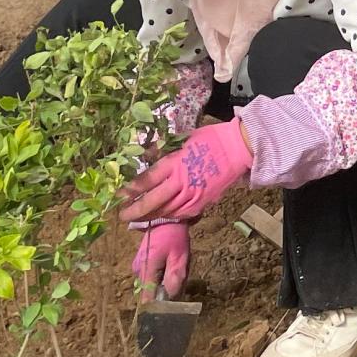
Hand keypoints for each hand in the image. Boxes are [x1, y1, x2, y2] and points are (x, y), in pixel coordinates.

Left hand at [122, 120, 251, 223]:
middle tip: (122, 215)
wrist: (238, 149)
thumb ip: (162, 149)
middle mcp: (181, 182)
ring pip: (165, 211)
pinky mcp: (202, 202)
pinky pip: (181, 214)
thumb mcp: (183, 138)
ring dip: (149, 216)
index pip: (146, 180)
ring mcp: (192, 195)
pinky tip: (161, 216)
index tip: (118, 195)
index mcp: (174, 163)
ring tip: (137, 219)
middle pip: (152, 201)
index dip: (130, 190)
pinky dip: (168, 216)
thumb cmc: (210, 139)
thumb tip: (144, 154)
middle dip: (135, 211)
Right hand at [130, 220, 191, 299]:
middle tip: (179, 274)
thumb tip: (170, 298)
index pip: (147, 298)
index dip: (158, 305)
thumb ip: (174, 278)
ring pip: (153, 283)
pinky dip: (163, 272)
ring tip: (176, 265)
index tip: (169, 305)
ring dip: (166, 279)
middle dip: (167, 288)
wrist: (166, 219)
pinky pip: (152, 275)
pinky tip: (171, 262)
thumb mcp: (179, 258)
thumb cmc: (173, 237)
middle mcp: (138, 271)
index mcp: (146, 270)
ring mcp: (138, 266)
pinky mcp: (141, 263)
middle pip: (153, 290)